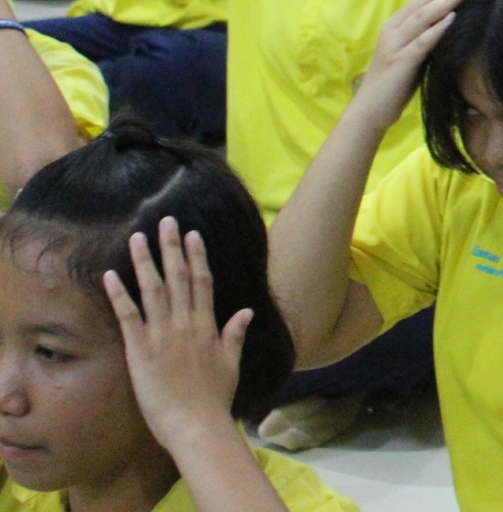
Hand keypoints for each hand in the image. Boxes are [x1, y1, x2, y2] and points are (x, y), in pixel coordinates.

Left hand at [102, 219, 247, 452]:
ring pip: (153, 290)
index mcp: (207, 326)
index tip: (192, 235)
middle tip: (166, 222)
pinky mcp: (140, 351)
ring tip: (137, 238)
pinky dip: (119, 294)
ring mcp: (162, 335)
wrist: (196, 425)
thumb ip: (235, 335)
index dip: (197, 257)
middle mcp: (185, 324)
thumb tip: (247, 311)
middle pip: (178, 278)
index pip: (202, 282)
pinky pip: (128, 316)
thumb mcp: (232, 364)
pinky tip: (110, 275)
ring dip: (144, 262)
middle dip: (171, 248)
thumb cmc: (214, 399)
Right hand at [352, 0, 477, 129]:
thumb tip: (454, 22)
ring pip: (423, 16)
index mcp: (396, 24)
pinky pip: (421, 42)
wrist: (370, 111)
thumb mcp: (414, 54)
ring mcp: (394, 44)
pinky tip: (453, 18)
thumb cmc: (395, 84)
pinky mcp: (399, 62)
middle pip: (425, 0)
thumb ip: (427, 37)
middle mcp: (393, 29)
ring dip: (447, 0)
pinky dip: (437, 29)